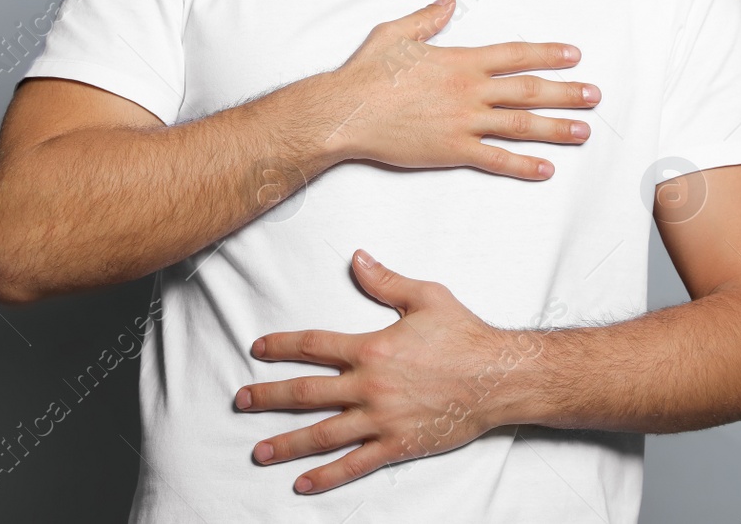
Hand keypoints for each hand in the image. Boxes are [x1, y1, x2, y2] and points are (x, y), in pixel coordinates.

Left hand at [235, 250, 542, 494]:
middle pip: (307, 392)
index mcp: (372, 347)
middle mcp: (370, 385)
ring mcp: (382, 418)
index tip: (258, 349)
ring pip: (323, 433)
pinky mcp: (397, 444)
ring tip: (259, 451)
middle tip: (242, 401)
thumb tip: (357, 258)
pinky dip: (326, 475)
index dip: (282, 346)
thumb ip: (385, 280)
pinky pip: (355, 464)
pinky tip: (302, 482)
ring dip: (287, 442)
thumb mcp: (426, 296)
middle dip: (270, 397)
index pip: (314, 345)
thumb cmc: (465, 335)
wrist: (499, 377)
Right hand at [319, 0, 599, 179]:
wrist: (345, 111)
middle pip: (529, 90)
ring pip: (521, 125)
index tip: (573, 55)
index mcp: (460, 60)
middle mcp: (469, 90)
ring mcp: (464, 122)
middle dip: (566, 92)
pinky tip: (546, 169)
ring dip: (556, 128)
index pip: (515, 55)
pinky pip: (496, 159)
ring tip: (584, 131)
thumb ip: (428, 18)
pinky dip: (523, 165)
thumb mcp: (396, 33)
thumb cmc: (366, 72)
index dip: (547, 54)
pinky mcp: (452, 150)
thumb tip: (449, 1)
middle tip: (594, 95)